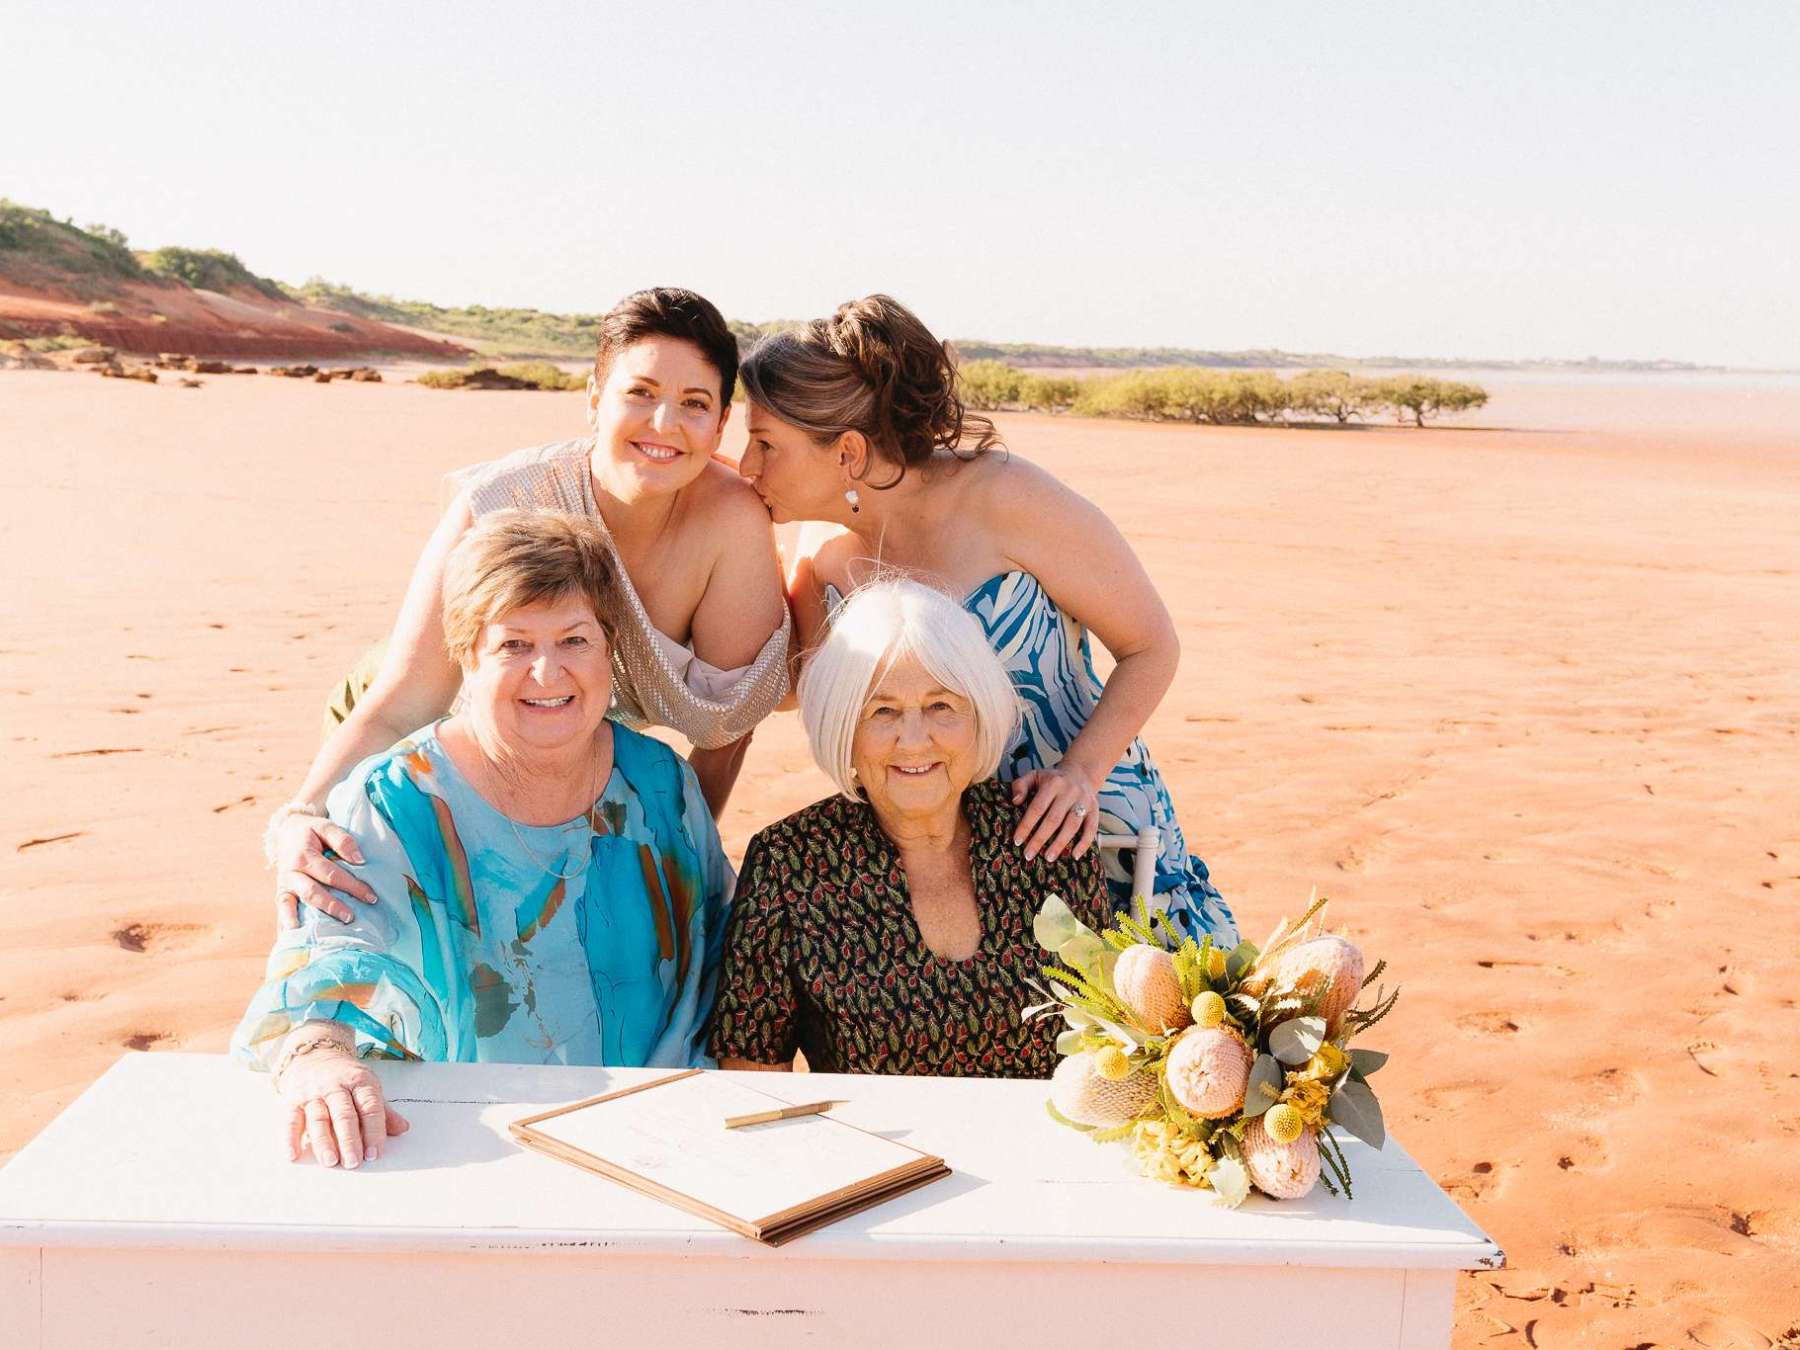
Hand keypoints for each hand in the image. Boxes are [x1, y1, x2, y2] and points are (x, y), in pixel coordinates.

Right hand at [274, 813, 374, 929]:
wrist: (285, 831)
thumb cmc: (310, 831)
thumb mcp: (325, 826)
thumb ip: (343, 840)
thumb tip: (360, 860)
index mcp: (304, 855)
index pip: (332, 874)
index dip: (353, 886)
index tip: (371, 897)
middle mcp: (291, 872)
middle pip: (314, 892)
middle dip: (334, 906)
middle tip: (351, 918)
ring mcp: (284, 884)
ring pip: (294, 904)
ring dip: (306, 920)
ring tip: (318, 935)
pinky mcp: (281, 893)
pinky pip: (282, 910)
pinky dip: (284, 924)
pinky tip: (290, 938)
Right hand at [276, 1044, 408, 1167]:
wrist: (315, 1056)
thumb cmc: (346, 1078)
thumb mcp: (368, 1087)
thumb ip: (383, 1111)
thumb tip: (403, 1128)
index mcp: (360, 1081)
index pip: (370, 1107)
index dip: (374, 1131)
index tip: (375, 1154)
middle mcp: (336, 1086)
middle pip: (344, 1115)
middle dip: (349, 1140)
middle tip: (354, 1162)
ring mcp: (313, 1093)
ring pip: (319, 1119)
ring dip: (324, 1142)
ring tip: (331, 1162)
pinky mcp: (293, 1100)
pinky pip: (291, 1119)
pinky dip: (290, 1138)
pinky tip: (293, 1155)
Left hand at [1011, 766, 1099, 862]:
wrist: (1080, 773)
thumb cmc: (1051, 779)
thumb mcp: (1034, 775)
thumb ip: (1020, 786)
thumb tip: (1015, 802)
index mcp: (1053, 783)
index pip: (1037, 807)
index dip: (1027, 825)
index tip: (1017, 841)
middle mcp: (1070, 792)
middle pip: (1054, 819)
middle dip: (1040, 839)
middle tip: (1029, 855)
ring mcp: (1084, 801)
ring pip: (1072, 825)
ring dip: (1060, 843)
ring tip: (1048, 857)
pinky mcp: (1095, 810)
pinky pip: (1091, 829)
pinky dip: (1084, 843)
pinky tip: (1074, 856)